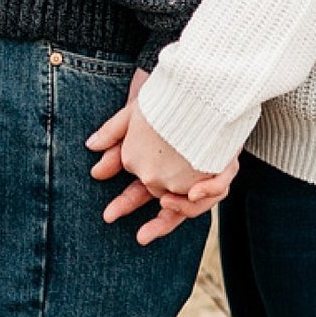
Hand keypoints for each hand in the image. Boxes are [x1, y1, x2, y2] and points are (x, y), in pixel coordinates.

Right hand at [85, 72, 236, 243]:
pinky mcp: (224, 165)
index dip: (126, 204)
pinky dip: (208, 192)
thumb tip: (91, 149)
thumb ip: (115, 134)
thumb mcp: (136, 114)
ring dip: (182, 210)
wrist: (197, 81)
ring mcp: (203, 172)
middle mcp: (182, 173)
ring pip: (194, 204)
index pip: (141, 192)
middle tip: (140, 235)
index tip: (109, 215)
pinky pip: (219, 187)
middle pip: (169, 206)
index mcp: (159, 165)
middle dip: (156, 223)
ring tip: (168, 204)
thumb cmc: (165, 97)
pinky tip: (194, 191)